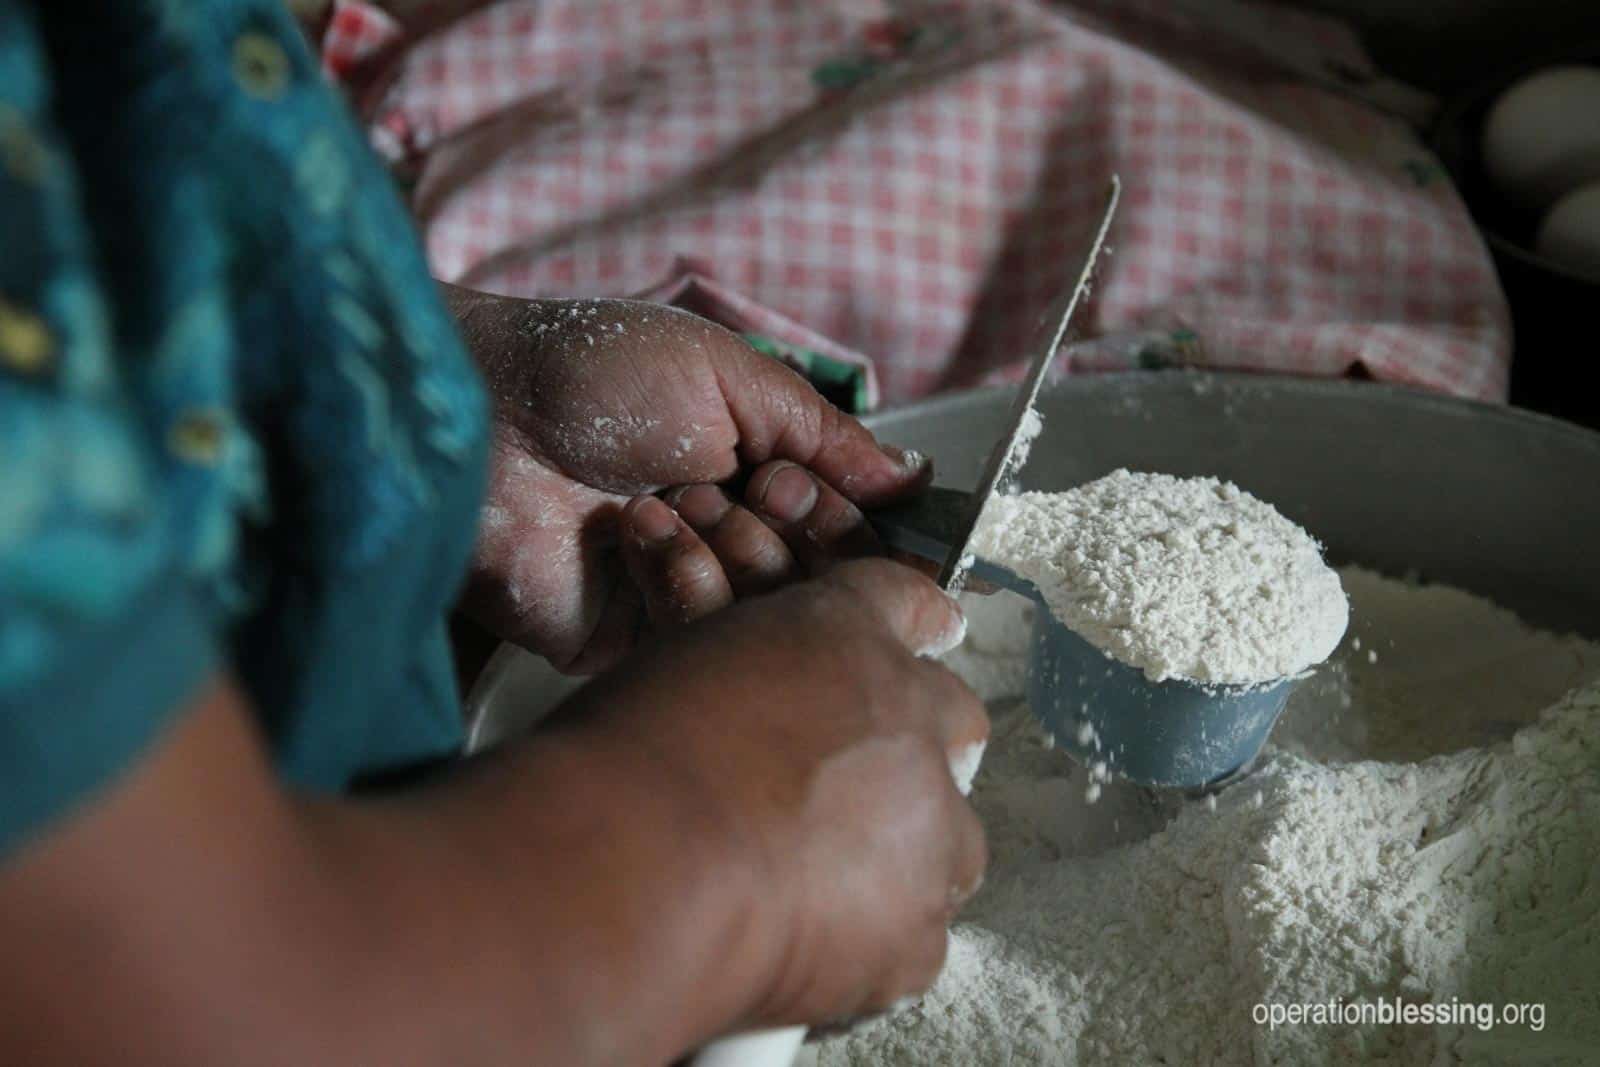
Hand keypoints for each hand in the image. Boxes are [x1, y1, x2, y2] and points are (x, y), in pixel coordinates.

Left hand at [450, 288, 931, 671]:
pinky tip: (638, 536)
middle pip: (823, 583)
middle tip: (745, 488)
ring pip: (775, 620)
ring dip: (736, 550)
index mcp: (756, 478)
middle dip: (793, 530)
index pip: (847, 531)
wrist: (485, 417)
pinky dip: (687, 583)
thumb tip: (913, 480)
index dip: (841, 517)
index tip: (796, 482)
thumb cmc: (597, 375)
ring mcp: (685, 597)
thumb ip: (825, 434)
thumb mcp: (729, 376)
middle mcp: (730, 542)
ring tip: (674, 500)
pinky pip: (707, 645)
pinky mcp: (635, 646)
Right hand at [553, 558, 988, 1027]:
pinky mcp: (918, 930)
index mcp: (844, 633)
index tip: (923, 644)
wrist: (629, 864)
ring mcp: (928, 826)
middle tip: (852, 793)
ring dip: (905, 858)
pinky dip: (872, 948)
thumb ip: (753, 681)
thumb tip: (763, 724)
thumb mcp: (683, 670)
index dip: (915, 629)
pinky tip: (805, 950)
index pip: (909, 604)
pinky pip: (916, 940)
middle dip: (917, 754)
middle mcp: (908, 716)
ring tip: (819, 890)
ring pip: (951, 840)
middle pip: (954, 722)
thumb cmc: (623, 760)